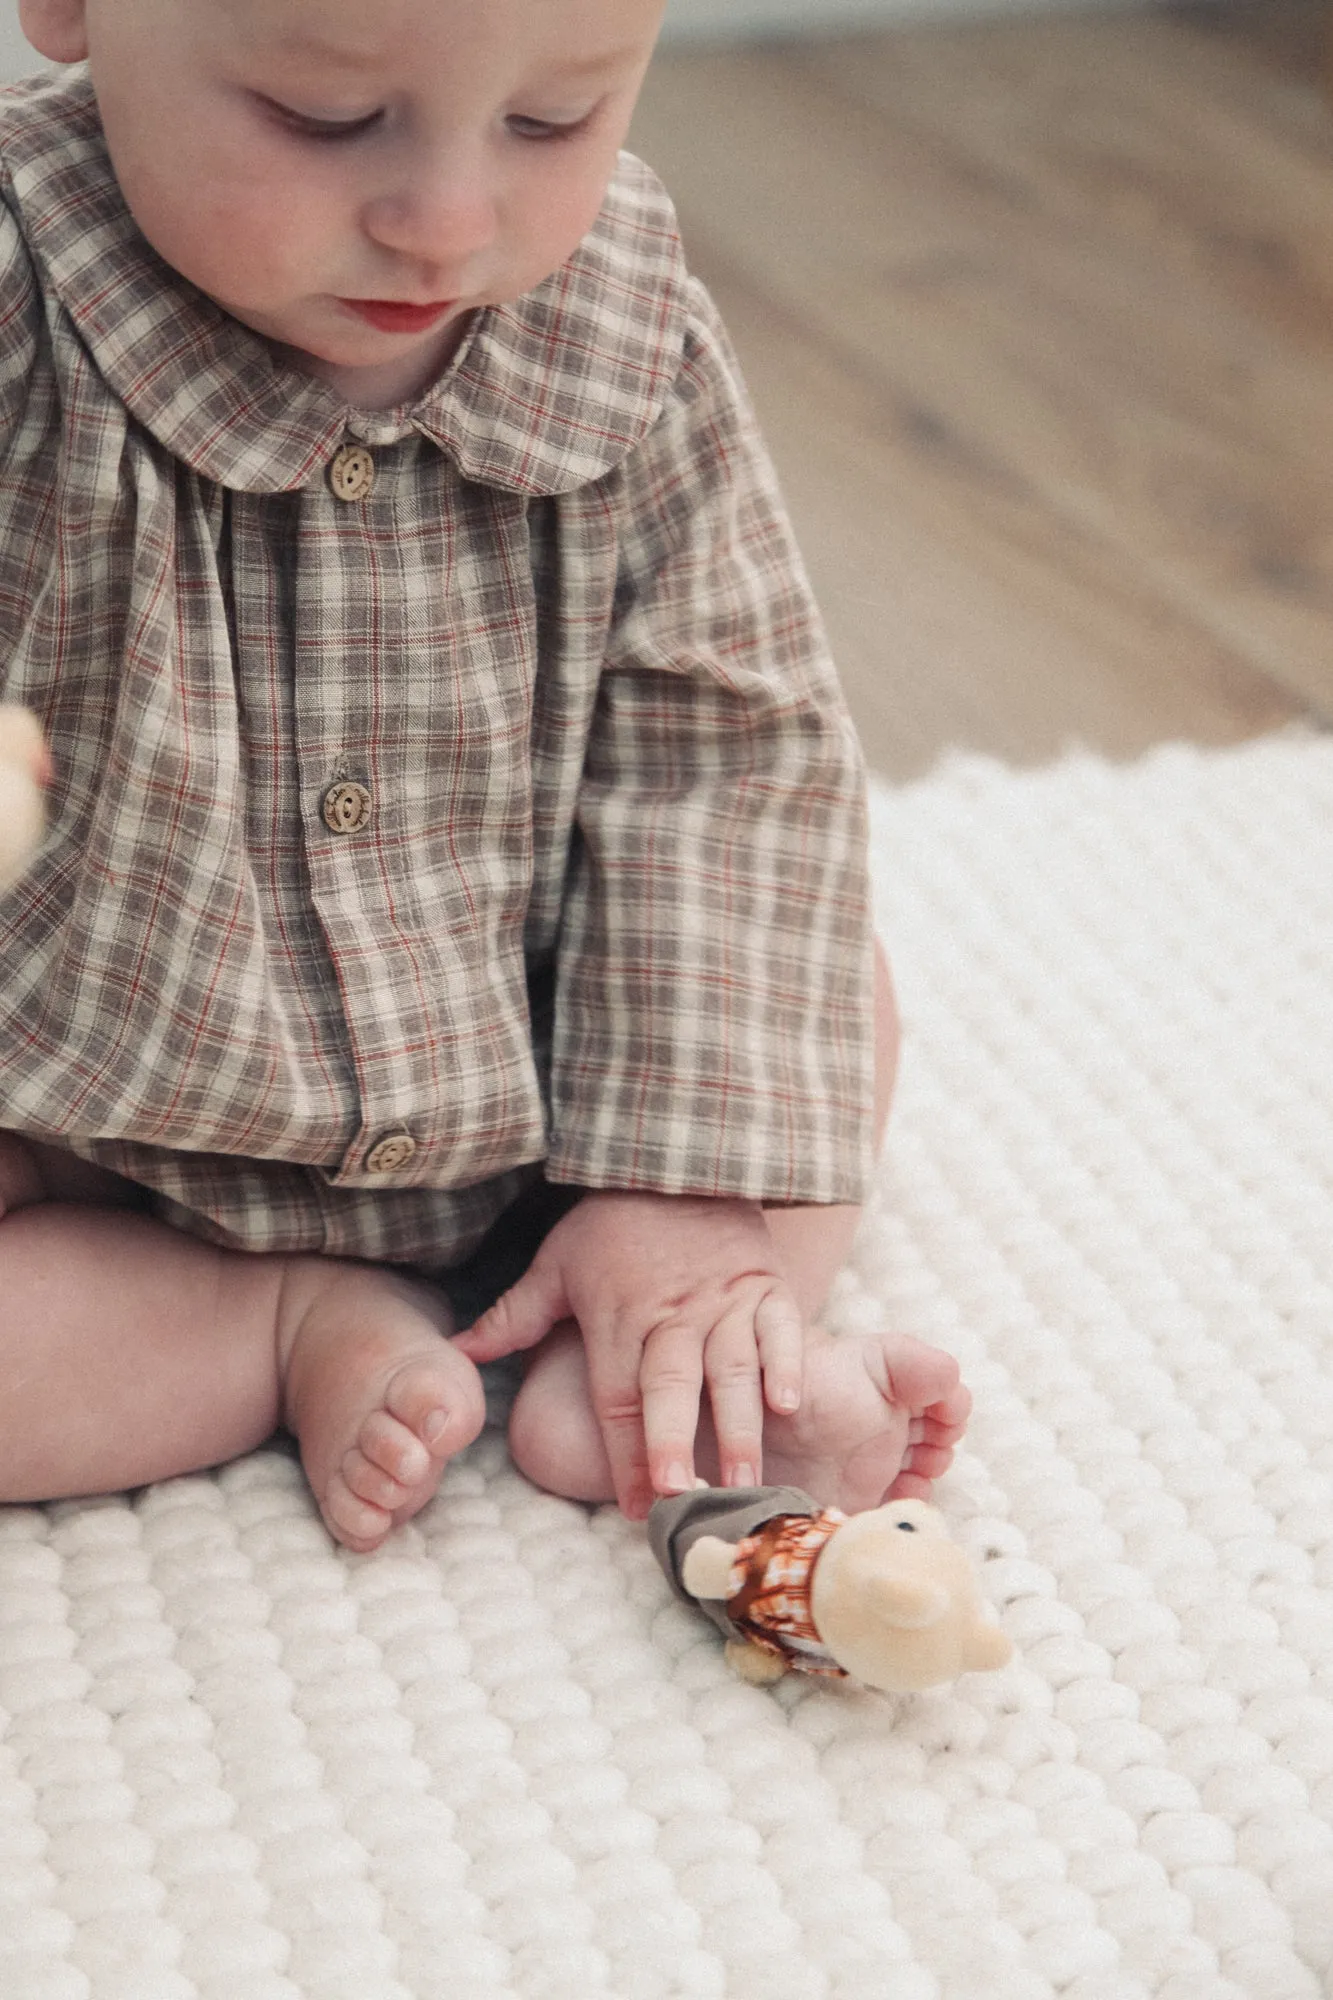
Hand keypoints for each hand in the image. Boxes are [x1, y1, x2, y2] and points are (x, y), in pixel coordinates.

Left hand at [454, 1191, 804, 1517]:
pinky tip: (789, 1405)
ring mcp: (724, 1299)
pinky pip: (781, 1328)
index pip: (616, 1398)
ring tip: (745, 1482)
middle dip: (674, 1444)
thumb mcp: (555, 1262)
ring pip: (731, 1368)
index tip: (636, 1508)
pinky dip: (786, 1364)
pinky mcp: (765, 1283)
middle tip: (681, 1496)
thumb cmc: (612, 1219)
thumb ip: (512, 1316)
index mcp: (617, 1318)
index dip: (624, 1456)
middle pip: (671, 1387)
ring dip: (739, 1426)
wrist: (677, 1158)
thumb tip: (457, 1355)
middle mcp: (672, 1314)